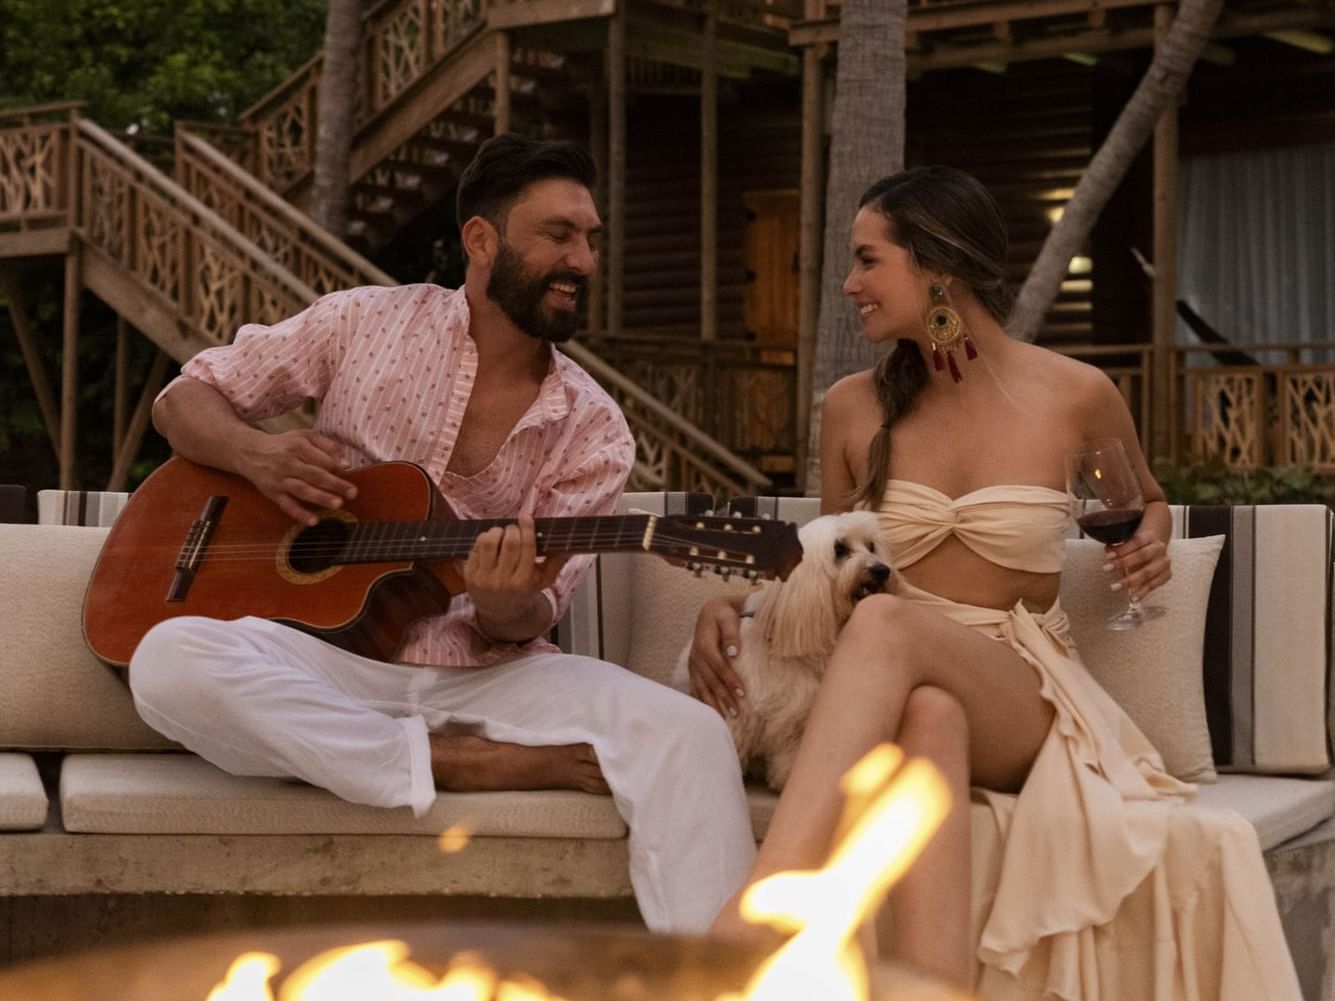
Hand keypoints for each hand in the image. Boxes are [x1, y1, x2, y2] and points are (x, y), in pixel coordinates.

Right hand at [237, 429, 356, 525]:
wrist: (250, 452)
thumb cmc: (285, 444)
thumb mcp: (305, 436)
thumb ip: (328, 446)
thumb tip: (345, 463)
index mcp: (298, 446)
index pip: (322, 459)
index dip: (337, 466)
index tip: (349, 472)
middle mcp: (288, 463)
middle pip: (315, 474)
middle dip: (335, 484)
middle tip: (353, 492)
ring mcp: (280, 479)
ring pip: (302, 490)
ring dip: (320, 498)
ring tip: (338, 504)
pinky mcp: (272, 493)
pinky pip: (286, 505)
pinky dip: (299, 514)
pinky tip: (313, 521)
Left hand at [464, 516, 567, 635]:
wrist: (501, 613)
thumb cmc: (525, 591)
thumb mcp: (544, 580)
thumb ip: (557, 561)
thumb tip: (572, 544)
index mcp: (524, 581)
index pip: (526, 547)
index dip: (527, 528)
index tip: (526, 517)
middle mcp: (503, 581)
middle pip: (509, 542)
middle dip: (512, 529)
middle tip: (514, 529)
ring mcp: (484, 579)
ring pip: (489, 542)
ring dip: (496, 531)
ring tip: (502, 534)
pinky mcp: (469, 576)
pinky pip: (475, 548)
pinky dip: (483, 539)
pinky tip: (491, 542)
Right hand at [687, 596, 746, 718]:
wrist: (710, 612)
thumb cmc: (722, 615)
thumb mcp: (728, 617)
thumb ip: (731, 633)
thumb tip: (734, 652)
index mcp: (704, 644)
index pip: (718, 666)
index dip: (729, 680)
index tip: (742, 693)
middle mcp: (696, 657)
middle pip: (709, 681)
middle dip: (723, 698)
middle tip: (736, 712)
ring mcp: (693, 665)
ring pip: (701, 687)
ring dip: (712, 704)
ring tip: (725, 718)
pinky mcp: (693, 669)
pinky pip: (695, 688)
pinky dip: (702, 701)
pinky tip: (709, 713)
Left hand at [1105, 529, 1170, 601]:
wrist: (1153, 548)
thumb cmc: (1135, 546)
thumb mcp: (1127, 542)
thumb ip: (1117, 546)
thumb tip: (1109, 552)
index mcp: (1150, 536)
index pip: (1136, 541)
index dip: (1122, 549)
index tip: (1108, 556)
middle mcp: (1160, 548)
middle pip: (1142, 555)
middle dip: (1123, 562)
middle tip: (1106, 569)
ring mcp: (1164, 562)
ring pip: (1148, 572)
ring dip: (1130, 580)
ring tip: (1115, 586)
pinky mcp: (1166, 574)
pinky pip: (1154, 585)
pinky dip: (1142, 592)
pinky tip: (1132, 598)